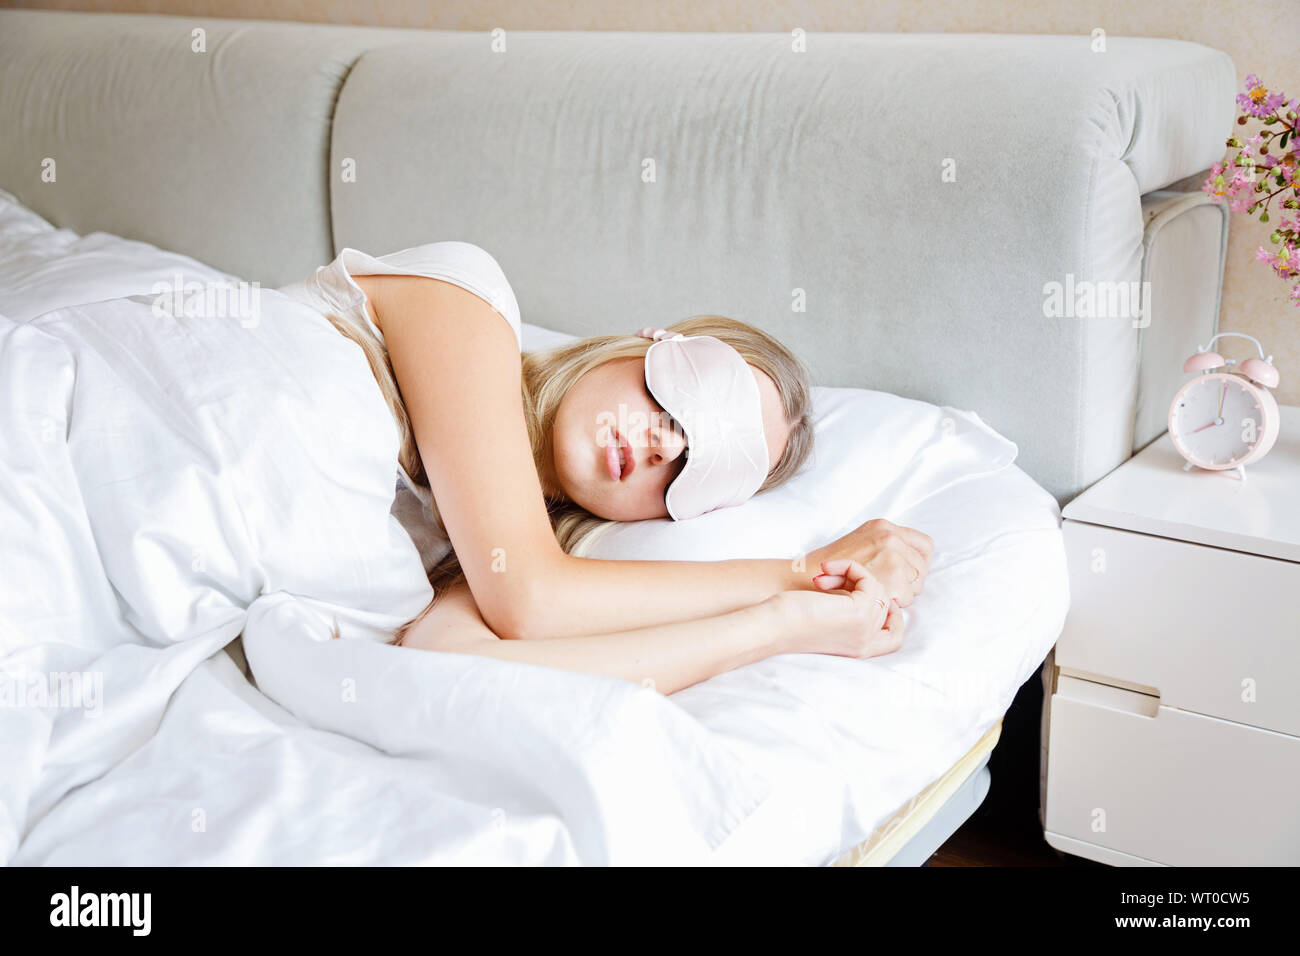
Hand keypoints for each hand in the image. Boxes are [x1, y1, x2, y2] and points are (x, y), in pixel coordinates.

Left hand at [768, 559, 904, 659]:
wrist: (771, 626)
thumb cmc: (790, 621)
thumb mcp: (829, 620)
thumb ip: (851, 612)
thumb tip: (870, 584)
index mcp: (861, 650)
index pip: (894, 639)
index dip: (892, 616)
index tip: (870, 593)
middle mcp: (867, 644)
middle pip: (886, 605)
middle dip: (862, 585)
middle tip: (831, 580)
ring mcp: (865, 630)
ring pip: (879, 589)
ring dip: (852, 574)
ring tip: (825, 576)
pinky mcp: (859, 612)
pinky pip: (869, 579)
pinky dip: (849, 567)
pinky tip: (826, 571)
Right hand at [808, 518, 933, 606]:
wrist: (805, 580)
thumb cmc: (829, 568)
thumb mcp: (858, 543)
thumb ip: (885, 546)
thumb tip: (911, 560)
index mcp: (884, 527)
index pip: (925, 545)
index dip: (919, 562)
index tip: (908, 573)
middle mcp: (891, 538)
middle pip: (923, 566)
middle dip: (910, 581)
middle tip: (887, 587)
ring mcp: (892, 557)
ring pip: (917, 584)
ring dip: (902, 593)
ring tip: (877, 593)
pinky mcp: (892, 578)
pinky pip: (908, 597)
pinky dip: (894, 603)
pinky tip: (874, 600)